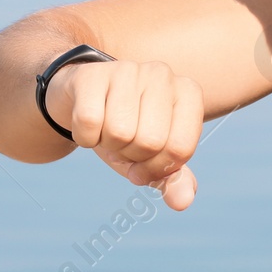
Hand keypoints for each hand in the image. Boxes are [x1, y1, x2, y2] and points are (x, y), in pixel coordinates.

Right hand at [46, 59, 203, 210]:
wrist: (83, 101)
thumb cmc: (127, 129)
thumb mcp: (151, 157)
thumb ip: (172, 179)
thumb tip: (182, 201)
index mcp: (188, 92)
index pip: (180, 148)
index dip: (157, 169)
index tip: (144, 163)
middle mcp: (163, 74)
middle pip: (150, 142)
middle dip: (131, 156)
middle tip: (123, 142)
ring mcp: (127, 69)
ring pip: (119, 132)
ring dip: (107, 145)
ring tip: (107, 129)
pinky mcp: (92, 75)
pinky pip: (89, 122)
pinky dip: (84, 137)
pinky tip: (89, 124)